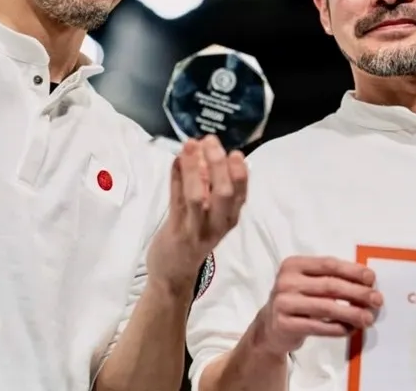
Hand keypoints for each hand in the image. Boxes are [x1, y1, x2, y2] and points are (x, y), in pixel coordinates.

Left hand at [146, 135, 247, 293]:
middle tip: (211, 141)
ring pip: (198, 196)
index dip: (240, 172)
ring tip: (191, 146)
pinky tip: (176, 160)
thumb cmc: (193, 237)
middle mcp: (217, 224)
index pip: (242, 194)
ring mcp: (196, 228)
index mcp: (229, 218)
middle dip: (219, 165)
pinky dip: (176, 177)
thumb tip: (202, 149)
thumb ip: (206, 184)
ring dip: (195, 169)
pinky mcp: (176, 231)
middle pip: (225, 193)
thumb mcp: (208, 213)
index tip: (234, 151)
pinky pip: (176, 201)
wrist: (173, 274)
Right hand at [256, 256, 382, 356]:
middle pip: (330, 285)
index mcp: (293, 264)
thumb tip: (366, 283)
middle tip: (377, 300)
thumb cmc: (297, 300)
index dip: (352, 271)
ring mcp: (283, 303)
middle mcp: (286, 281)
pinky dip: (337, 328)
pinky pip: (318, 327)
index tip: (371, 278)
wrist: (270, 326)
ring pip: (326, 307)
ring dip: (351, 313)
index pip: (328, 264)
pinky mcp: (284, 324)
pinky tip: (350, 329)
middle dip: (357, 293)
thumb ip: (330, 278)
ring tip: (368, 318)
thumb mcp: (307, 283)